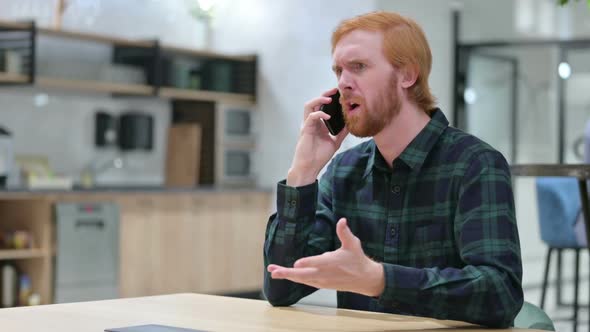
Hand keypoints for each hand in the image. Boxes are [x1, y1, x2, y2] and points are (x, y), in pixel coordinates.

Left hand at [267, 218, 384, 296]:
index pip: (318, 263)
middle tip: (273, 271)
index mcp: (331, 263)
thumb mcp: (353, 244)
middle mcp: (324, 274)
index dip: (307, 263)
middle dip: (287, 273)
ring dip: (287, 275)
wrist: (364, 279)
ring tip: (273, 272)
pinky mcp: (321, 284)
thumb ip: (344, 232)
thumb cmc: (357, 259)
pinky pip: (305, 282)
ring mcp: (321, 281)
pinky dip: (294, 279)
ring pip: (301, 279)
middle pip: (303, 275)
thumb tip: (342, 220)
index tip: (297, 263)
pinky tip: (285, 275)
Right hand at [287, 88, 348, 186]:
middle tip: (335, 91)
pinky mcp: (305, 130)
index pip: (322, 106)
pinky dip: (319, 114)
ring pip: (309, 106)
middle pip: (315, 102)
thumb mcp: (335, 142)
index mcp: (318, 123)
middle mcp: (312, 122)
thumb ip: (342, 132)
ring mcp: (307, 125)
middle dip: (324, 95)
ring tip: (329, 100)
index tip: (340, 94)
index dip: (329, 98)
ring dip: (319, 100)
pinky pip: (311, 117)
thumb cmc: (319, 156)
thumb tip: (351, 124)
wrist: (310, 167)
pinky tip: (328, 117)